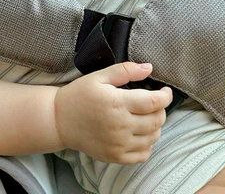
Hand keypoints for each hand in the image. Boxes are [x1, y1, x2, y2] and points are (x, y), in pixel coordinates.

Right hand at [53, 62, 171, 163]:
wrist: (59, 119)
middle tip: (152, 102)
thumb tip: (148, 67)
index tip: (165, 91)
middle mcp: (121, 126)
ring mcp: (119, 144)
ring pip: (153, 137)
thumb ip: (124, 70)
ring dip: (155, 126)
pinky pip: (143, 154)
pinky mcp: (116, 156)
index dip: (165, 96)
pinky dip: (147, 144)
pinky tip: (138, 133)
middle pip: (157, 120)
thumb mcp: (98, 77)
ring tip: (145, 116)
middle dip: (160, 109)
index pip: (154, 102)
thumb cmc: (79, 95)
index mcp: (117, 103)